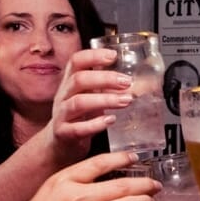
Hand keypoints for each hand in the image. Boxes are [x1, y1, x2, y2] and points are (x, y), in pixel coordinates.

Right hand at [1, 151, 159, 200]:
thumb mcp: (47, 192)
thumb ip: (70, 184)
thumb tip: (96, 180)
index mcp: (64, 180)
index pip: (100, 162)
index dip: (121, 158)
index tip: (134, 158)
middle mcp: (78, 196)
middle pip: (121, 185)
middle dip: (144, 184)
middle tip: (155, 185)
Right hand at [49, 49, 133, 163]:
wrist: (60, 144)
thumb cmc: (80, 117)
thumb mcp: (91, 97)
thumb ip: (107, 87)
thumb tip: (139, 82)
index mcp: (70, 82)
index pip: (76, 61)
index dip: (94, 56)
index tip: (113, 55)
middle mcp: (63, 95)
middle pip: (79, 80)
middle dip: (105, 78)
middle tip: (127, 82)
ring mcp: (61, 114)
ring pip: (79, 103)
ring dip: (105, 100)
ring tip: (126, 101)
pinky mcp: (64, 133)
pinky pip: (78, 128)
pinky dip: (95, 124)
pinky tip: (110, 121)